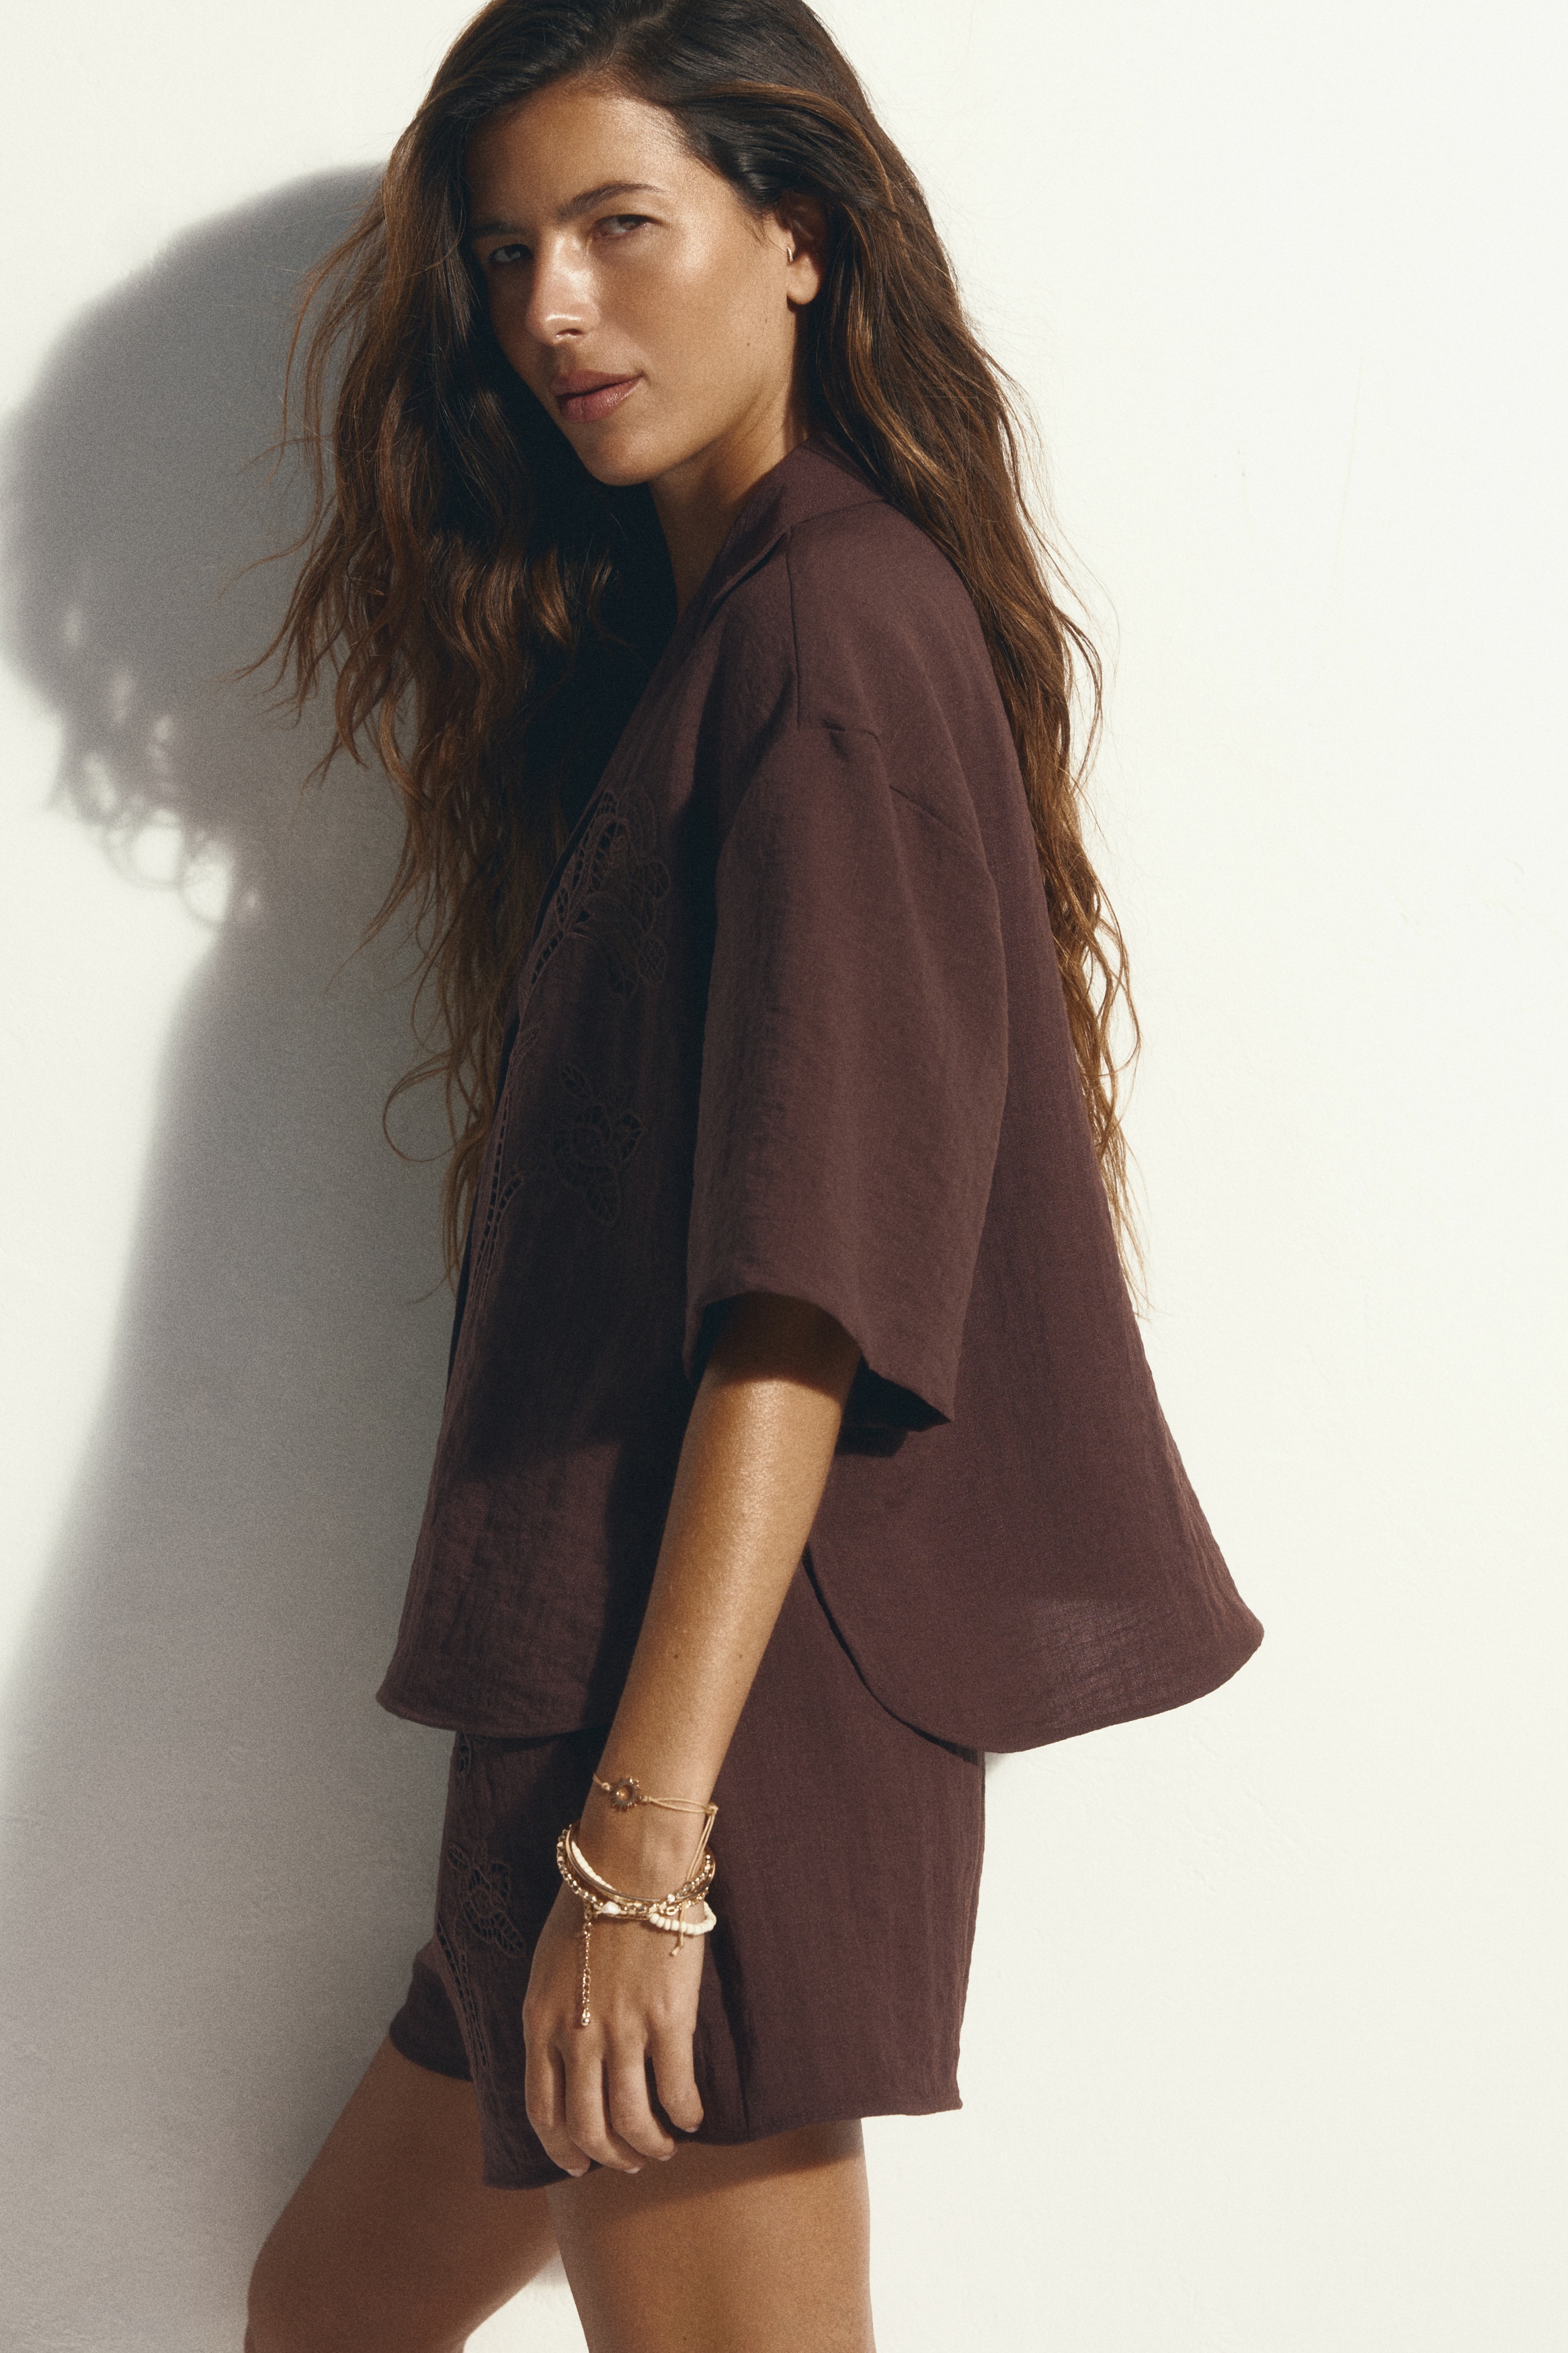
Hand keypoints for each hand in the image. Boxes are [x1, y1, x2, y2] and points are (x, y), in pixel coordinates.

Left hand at [522, 1832, 705, 2176]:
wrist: (631, 1863)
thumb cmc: (590, 1904)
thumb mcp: (549, 1966)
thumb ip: (554, 2016)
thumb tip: (570, 2059)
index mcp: (539, 2023)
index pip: (543, 2111)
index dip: (562, 2149)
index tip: (580, 2164)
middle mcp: (575, 2037)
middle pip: (588, 2128)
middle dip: (610, 2156)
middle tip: (630, 2161)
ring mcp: (621, 2032)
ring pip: (632, 2122)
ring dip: (649, 2145)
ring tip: (664, 2145)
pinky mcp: (667, 2021)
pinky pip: (676, 2091)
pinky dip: (685, 2114)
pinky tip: (692, 2114)